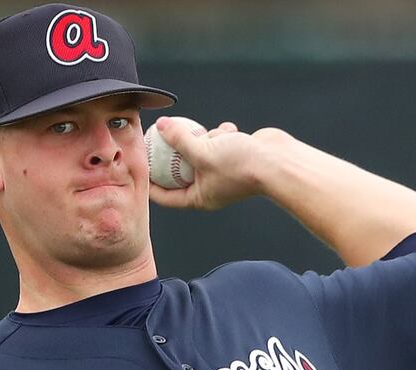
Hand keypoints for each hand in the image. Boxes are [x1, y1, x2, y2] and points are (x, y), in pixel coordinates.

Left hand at [148, 117, 289, 209]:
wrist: (278, 161)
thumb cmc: (241, 164)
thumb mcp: (203, 150)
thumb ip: (179, 138)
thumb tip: (160, 125)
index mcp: (199, 198)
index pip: (165, 196)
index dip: (149, 183)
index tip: (137, 167)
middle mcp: (210, 187)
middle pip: (181, 172)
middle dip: (172, 155)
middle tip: (154, 140)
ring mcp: (223, 172)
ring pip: (201, 151)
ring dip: (202, 139)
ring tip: (207, 134)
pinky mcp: (235, 157)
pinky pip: (219, 142)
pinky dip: (221, 134)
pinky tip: (229, 130)